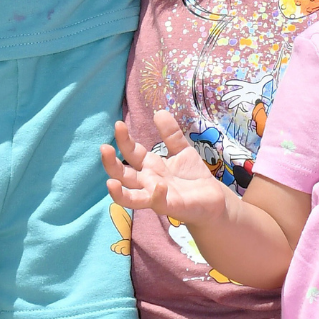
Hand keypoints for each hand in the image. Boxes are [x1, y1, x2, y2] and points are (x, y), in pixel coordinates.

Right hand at [101, 112, 229, 222]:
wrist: (214, 199)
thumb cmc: (193, 176)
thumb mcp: (182, 150)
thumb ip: (170, 134)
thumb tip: (159, 112)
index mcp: (150, 166)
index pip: (131, 152)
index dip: (123, 139)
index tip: (118, 124)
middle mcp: (148, 182)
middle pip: (123, 175)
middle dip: (111, 163)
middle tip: (104, 148)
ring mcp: (157, 196)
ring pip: (131, 198)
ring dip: (119, 193)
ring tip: (110, 182)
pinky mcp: (171, 206)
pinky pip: (159, 204)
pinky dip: (156, 195)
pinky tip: (159, 185)